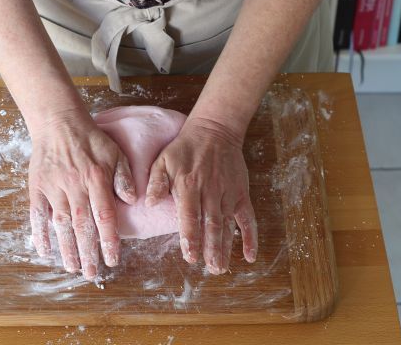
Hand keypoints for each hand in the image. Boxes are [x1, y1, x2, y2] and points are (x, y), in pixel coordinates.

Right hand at [28, 110, 136, 279]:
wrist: (58, 122)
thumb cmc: (90, 138)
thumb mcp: (115, 152)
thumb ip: (123, 176)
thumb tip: (132, 200)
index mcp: (96, 179)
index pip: (104, 217)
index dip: (109, 241)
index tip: (112, 260)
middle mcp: (75, 187)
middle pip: (82, 226)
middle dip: (88, 253)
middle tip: (92, 274)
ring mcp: (54, 188)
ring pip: (61, 224)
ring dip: (66, 248)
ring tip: (72, 268)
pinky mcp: (37, 187)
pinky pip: (38, 214)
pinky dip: (40, 233)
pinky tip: (44, 250)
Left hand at [145, 116, 257, 274]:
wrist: (214, 131)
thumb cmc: (184, 149)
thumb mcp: (163, 160)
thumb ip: (156, 183)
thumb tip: (150, 204)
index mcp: (189, 185)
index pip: (190, 215)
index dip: (191, 237)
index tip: (190, 256)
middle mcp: (211, 192)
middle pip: (212, 224)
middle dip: (211, 248)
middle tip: (210, 268)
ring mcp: (228, 194)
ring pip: (228, 225)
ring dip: (226, 247)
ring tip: (221, 267)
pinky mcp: (241, 194)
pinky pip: (248, 218)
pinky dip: (250, 237)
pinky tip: (249, 256)